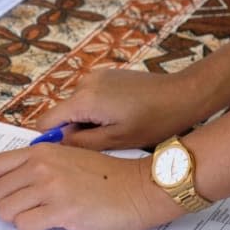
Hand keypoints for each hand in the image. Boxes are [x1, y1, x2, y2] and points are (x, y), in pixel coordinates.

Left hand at [0, 145, 181, 229]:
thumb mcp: (66, 159)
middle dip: (3, 207)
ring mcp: (49, 187)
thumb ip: (36, 167)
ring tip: (46, 214)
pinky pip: (24, 225)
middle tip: (28, 208)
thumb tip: (3, 186)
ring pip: (6, 212)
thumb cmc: (105, 177)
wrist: (139, 187)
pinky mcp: (61, 209)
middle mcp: (40, 166)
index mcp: (39, 152)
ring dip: (19, 219)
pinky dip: (32, 229)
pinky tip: (53, 222)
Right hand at [36, 69, 202, 149]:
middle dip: (73, 131)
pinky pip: (89, 97)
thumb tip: (56, 144)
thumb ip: (80, 143)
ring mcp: (95, 76)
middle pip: (61, 114)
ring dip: (86, 121)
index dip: (50, 140)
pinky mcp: (106, 75)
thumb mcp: (115, 140)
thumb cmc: (154, 121)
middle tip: (99, 145)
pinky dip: (97, 110)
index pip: (46, 122)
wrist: (183, 95)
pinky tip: (119, 118)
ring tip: (113, 131)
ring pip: (76, 107)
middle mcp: (84, 83)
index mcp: (83, 100)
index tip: (64, 154)